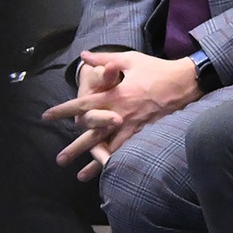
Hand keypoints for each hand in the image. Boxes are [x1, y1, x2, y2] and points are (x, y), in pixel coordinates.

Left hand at [43, 51, 200, 180]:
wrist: (185, 82)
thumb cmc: (157, 69)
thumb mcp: (130, 59)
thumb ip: (106, 59)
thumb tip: (84, 56)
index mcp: (115, 95)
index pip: (83, 105)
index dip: (63, 110)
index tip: (47, 117)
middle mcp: (121, 113)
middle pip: (93, 134)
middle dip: (75, 147)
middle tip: (60, 160)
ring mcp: (134, 125)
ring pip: (110, 147)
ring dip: (94, 162)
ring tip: (80, 176)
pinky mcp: (146, 132)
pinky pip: (129, 149)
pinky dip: (118, 161)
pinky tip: (110, 172)